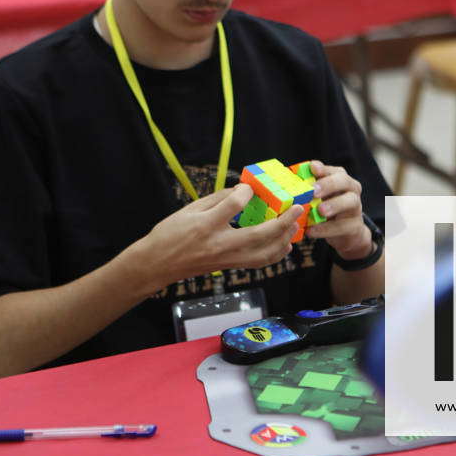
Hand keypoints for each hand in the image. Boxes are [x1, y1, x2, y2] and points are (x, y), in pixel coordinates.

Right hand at [136, 184, 303, 284]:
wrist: (158, 264)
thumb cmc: (170, 234)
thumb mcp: (189, 209)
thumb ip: (217, 199)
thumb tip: (242, 191)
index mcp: (206, 225)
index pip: (233, 206)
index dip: (246, 193)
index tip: (250, 188)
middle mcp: (219, 244)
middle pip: (259, 235)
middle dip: (283, 222)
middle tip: (297, 208)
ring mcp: (226, 259)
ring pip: (264, 254)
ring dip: (284, 239)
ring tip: (294, 225)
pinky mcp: (230, 267)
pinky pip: (258, 263)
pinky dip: (275, 254)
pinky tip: (284, 245)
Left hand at [304, 160, 372, 259]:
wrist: (344, 233)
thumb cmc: (327, 208)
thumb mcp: (318, 196)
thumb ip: (309, 186)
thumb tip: (291, 176)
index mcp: (341, 179)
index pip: (333, 170)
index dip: (323, 169)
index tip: (312, 168)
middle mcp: (351, 190)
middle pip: (344, 181)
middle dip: (329, 185)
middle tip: (314, 191)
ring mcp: (356, 208)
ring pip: (351, 202)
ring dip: (334, 205)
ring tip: (320, 211)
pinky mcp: (355, 226)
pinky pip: (343, 226)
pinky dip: (326, 229)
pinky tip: (311, 231)